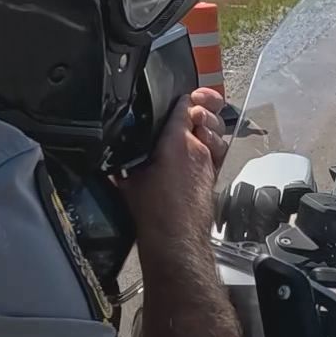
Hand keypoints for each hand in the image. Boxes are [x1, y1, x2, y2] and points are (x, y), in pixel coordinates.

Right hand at [117, 88, 229, 241]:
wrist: (176, 237)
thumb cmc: (155, 212)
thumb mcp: (130, 177)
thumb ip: (127, 158)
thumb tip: (116, 151)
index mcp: (176, 141)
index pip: (184, 106)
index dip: (181, 99)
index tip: (176, 99)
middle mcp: (198, 147)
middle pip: (206, 113)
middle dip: (204, 102)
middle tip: (196, 101)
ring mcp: (209, 160)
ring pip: (217, 129)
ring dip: (209, 121)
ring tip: (199, 120)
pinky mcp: (214, 173)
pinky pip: (219, 148)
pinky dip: (214, 140)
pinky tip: (205, 141)